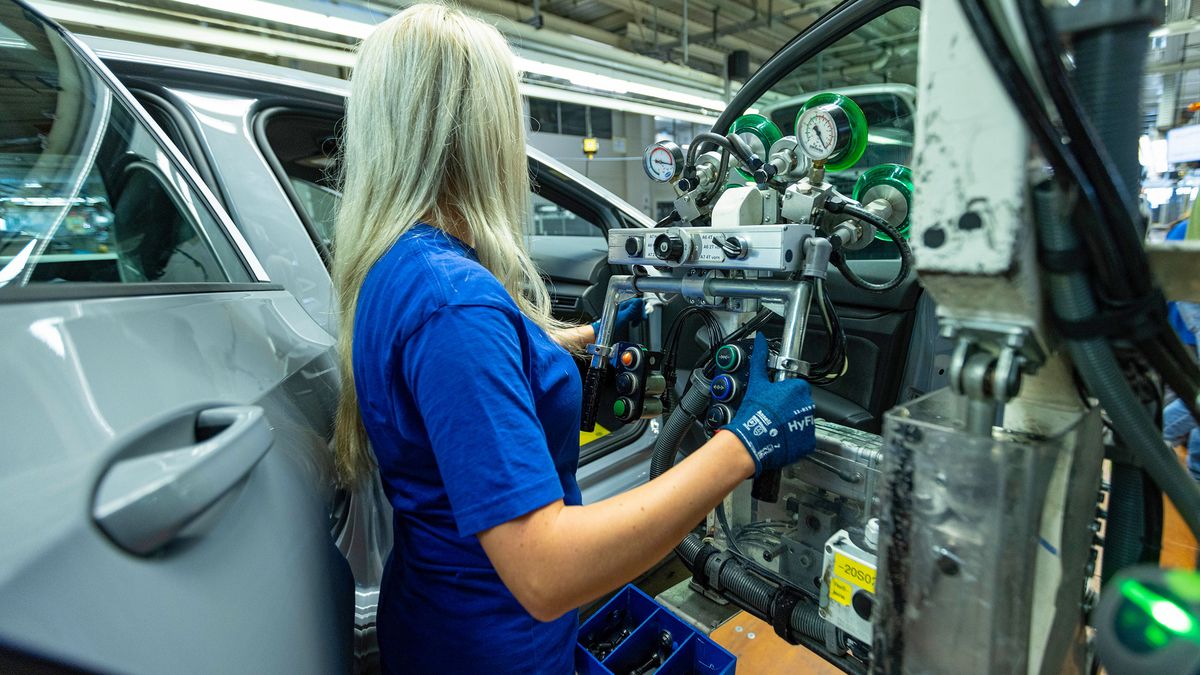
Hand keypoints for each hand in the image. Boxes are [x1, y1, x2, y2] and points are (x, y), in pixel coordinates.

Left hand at [591, 298, 643, 336]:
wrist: (601, 334)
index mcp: (622, 304)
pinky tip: (633, 324)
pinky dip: (634, 320)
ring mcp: (622, 312)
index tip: (643, 315)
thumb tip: (640, 301)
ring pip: (634, 311)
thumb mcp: (623, 317)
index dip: (641, 308)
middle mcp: (622, 307)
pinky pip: (632, 316)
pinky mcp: (623, 317)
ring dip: (637, 317)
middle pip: (636, 306)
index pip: (636, 301)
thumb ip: (632, 309)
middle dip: (640, 313)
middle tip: (641, 319)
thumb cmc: (608, 326)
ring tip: (635, 323)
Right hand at [722, 333, 816, 474]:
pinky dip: (795, 437)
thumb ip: (761, 359)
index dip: (784, 393)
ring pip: (802, 419)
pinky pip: (804, 436)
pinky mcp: (808, 440)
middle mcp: (807, 404)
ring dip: (792, 421)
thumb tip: (760, 339)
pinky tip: (781, 436)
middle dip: (789, 407)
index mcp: (797, 388)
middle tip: (774, 412)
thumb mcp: (756, 382)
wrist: (752, 441)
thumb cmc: (754, 413)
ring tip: (776, 425)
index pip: (797, 387)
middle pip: (800, 403)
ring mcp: (809, 423)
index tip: (775, 399)